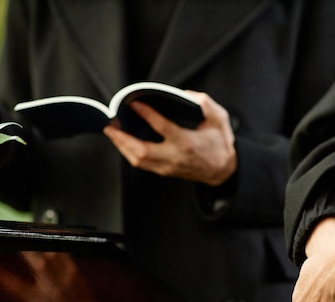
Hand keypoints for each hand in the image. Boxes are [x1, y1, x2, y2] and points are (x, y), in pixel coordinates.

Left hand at [103, 91, 236, 185]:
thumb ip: (205, 104)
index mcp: (188, 142)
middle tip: (111, 124)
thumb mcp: (219, 119)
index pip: (163, 128)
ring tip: (112, 131)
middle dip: (122, 138)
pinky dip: (128, 152)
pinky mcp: (164, 171)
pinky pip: (141, 164)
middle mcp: (175, 157)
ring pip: (138, 160)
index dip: (147, 114)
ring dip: (121, 146)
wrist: (223, 171)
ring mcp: (168, 167)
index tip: (134, 104)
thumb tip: (186, 95)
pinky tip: (123, 142)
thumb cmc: (220, 144)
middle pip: (141, 151)